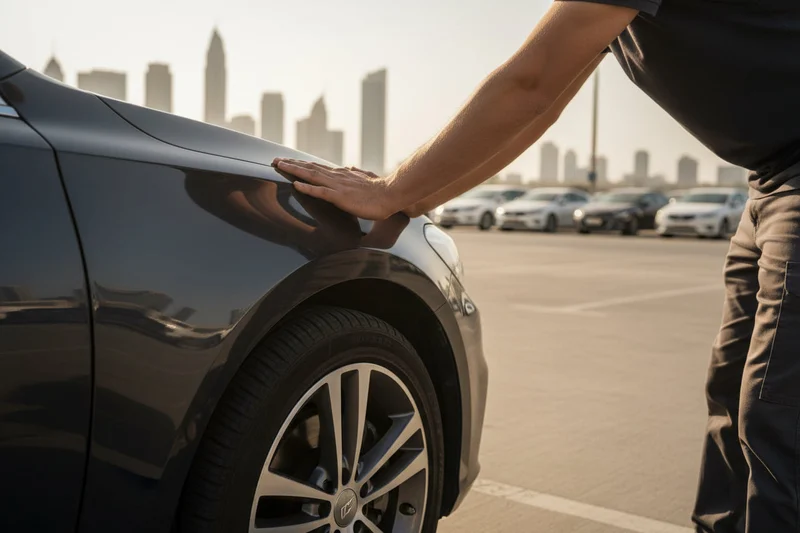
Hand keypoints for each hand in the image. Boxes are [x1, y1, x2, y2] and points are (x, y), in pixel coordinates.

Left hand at [273, 158, 399, 219]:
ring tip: (280, 166)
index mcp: (341, 175)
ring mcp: (338, 186)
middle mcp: (336, 177)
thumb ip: (356, 173)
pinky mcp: (341, 197)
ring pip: (312, 175)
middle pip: (310, 168)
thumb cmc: (379, 191)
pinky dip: (308, 187)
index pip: (317, 167)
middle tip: (275, 160)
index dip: (301, 164)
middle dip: (291, 164)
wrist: (390, 195)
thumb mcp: (365, 179)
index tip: (287, 161)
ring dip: (295, 170)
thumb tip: (351, 168)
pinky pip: (321, 192)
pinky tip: (296, 184)